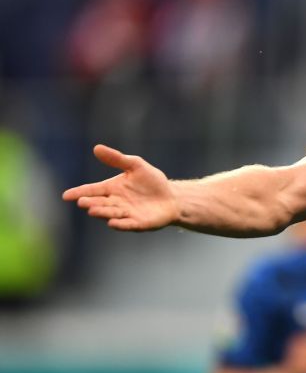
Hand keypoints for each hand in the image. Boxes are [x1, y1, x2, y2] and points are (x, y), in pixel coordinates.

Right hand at [62, 144, 178, 230]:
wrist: (171, 197)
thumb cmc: (152, 181)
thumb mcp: (136, 165)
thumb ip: (117, 159)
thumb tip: (97, 148)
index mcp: (112, 188)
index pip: (92, 190)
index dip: (79, 193)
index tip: (66, 196)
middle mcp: (115, 203)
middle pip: (99, 203)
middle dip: (91, 203)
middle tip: (83, 202)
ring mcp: (125, 214)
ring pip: (110, 214)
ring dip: (102, 212)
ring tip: (93, 210)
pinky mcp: (138, 223)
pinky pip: (127, 224)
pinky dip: (120, 224)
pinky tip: (112, 222)